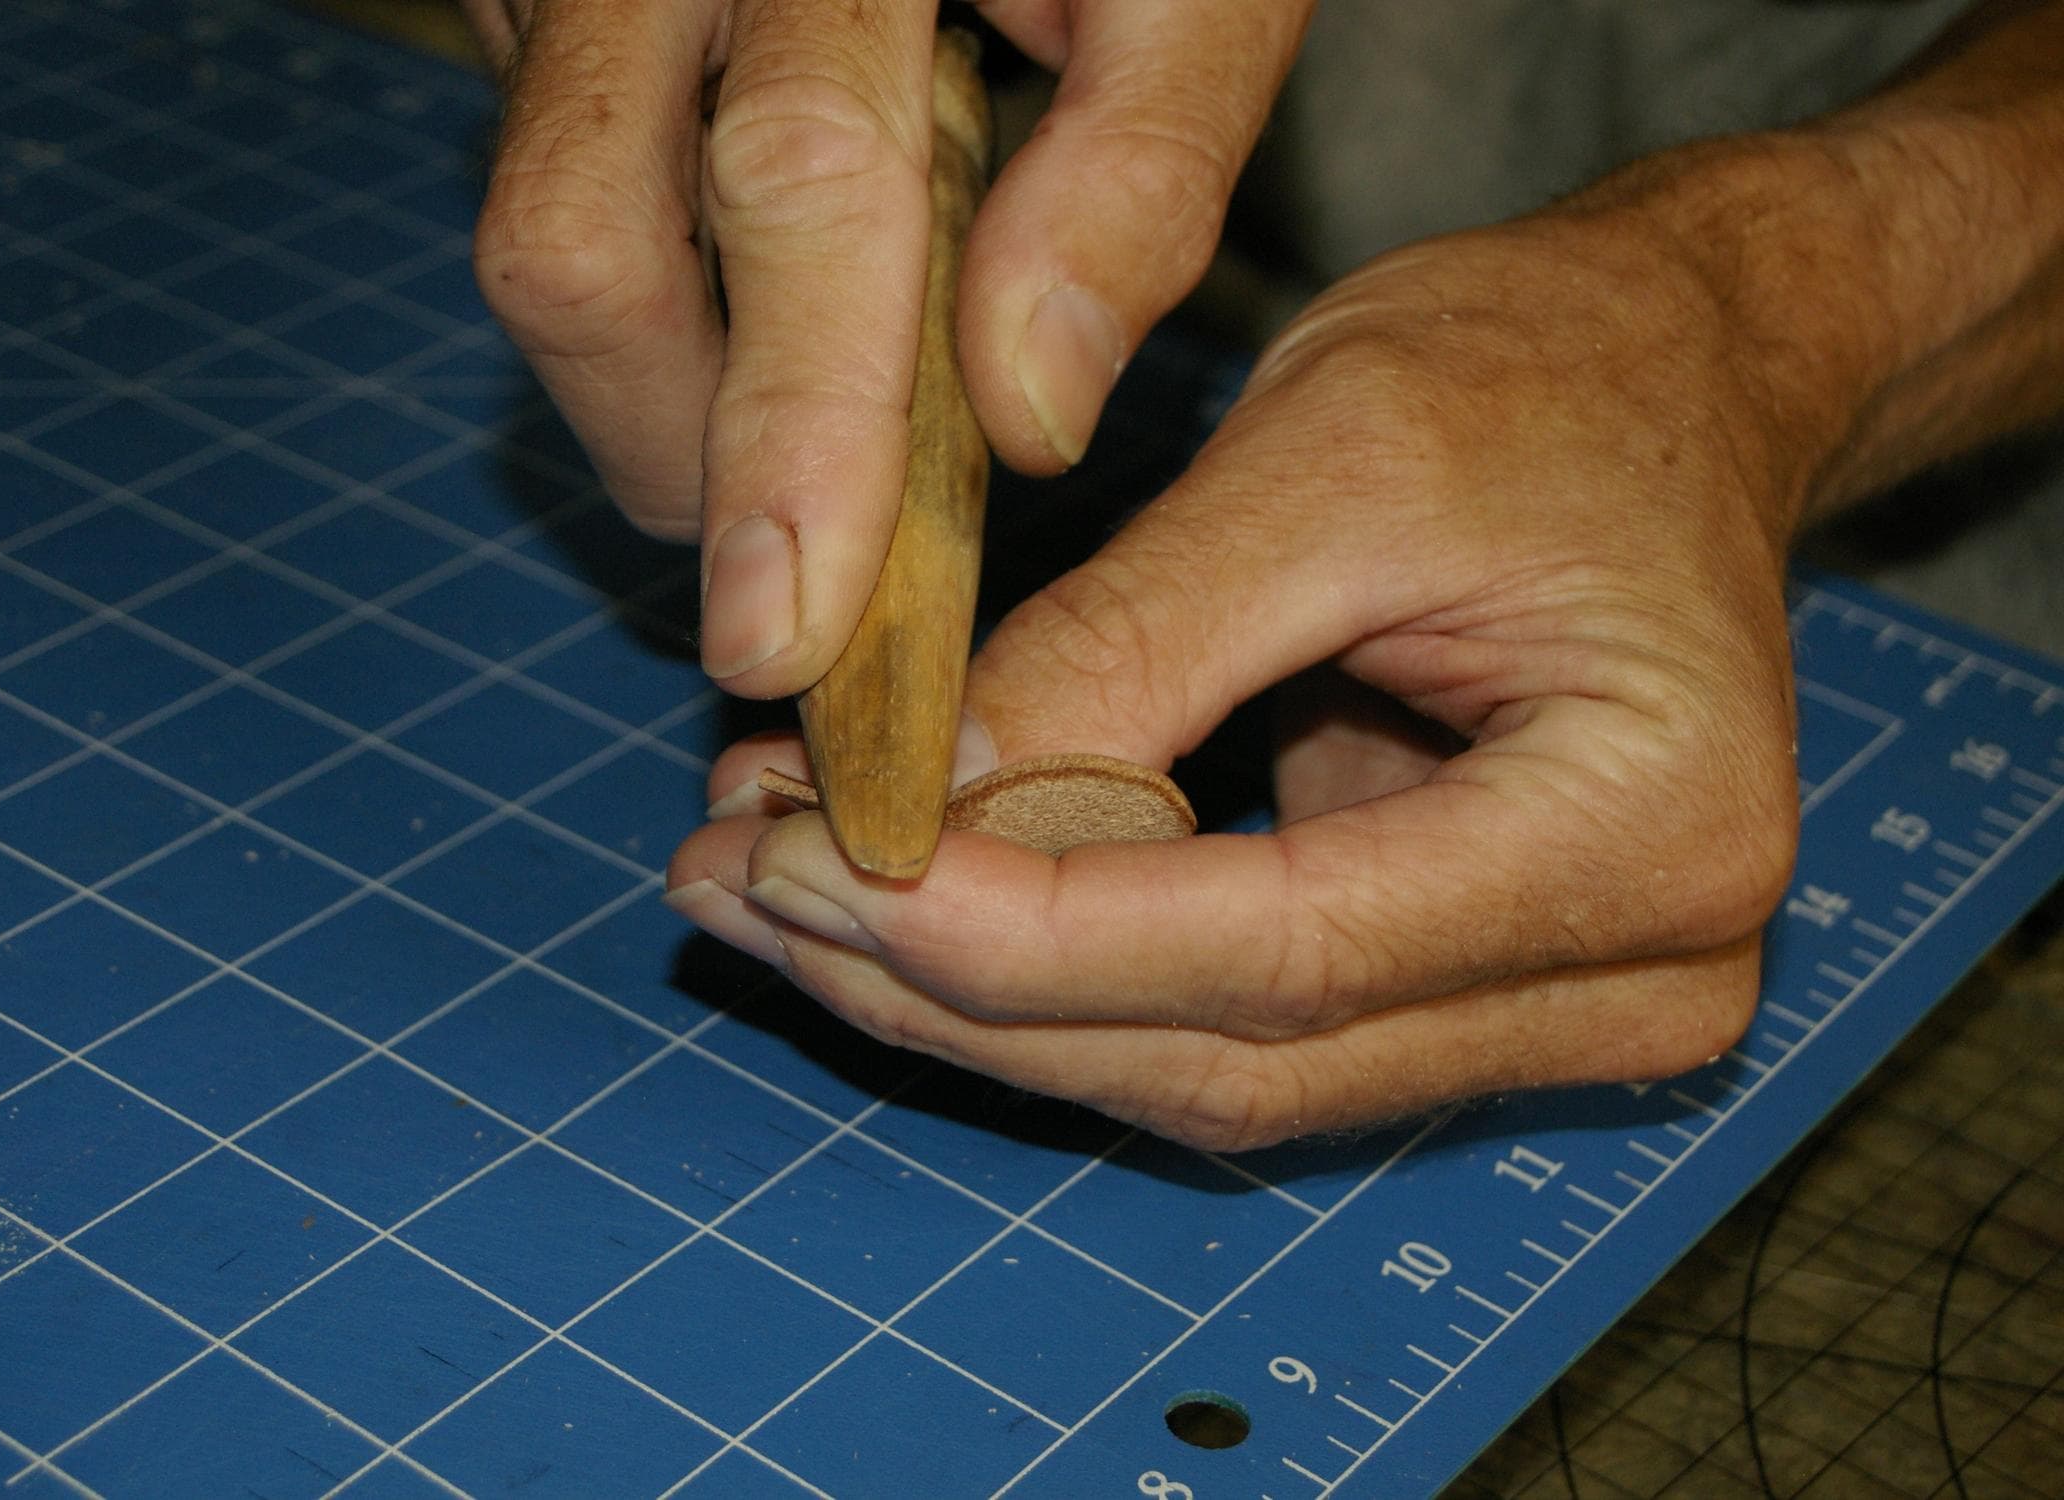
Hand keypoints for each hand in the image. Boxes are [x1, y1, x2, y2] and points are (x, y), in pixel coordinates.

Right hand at [466, 0, 1313, 693]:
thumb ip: (1133, 167)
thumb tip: (1021, 417)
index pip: (798, 177)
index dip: (793, 421)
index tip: (789, 629)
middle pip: (577, 237)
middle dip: (685, 448)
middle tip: (789, 589)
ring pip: (541, 243)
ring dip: (664, 394)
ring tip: (810, 418)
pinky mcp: (533, 18)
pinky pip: (549, 199)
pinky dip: (659, 312)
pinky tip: (772, 312)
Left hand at [665, 210, 1809, 1149]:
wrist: (1666, 385)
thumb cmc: (1545, 377)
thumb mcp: (1331, 453)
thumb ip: (1134, 643)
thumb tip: (922, 800)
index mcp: (1650, 835)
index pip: (1288, 950)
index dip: (1025, 931)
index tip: (809, 855)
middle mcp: (1628, 977)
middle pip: (1228, 1056)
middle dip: (953, 986)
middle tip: (737, 878)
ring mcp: (1542, 1010)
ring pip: (1197, 1069)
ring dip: (963, 995)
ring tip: (763, 880)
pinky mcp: (1447, 991)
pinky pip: (1209, 1022)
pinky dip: (1039, 966)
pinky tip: (879, 891)